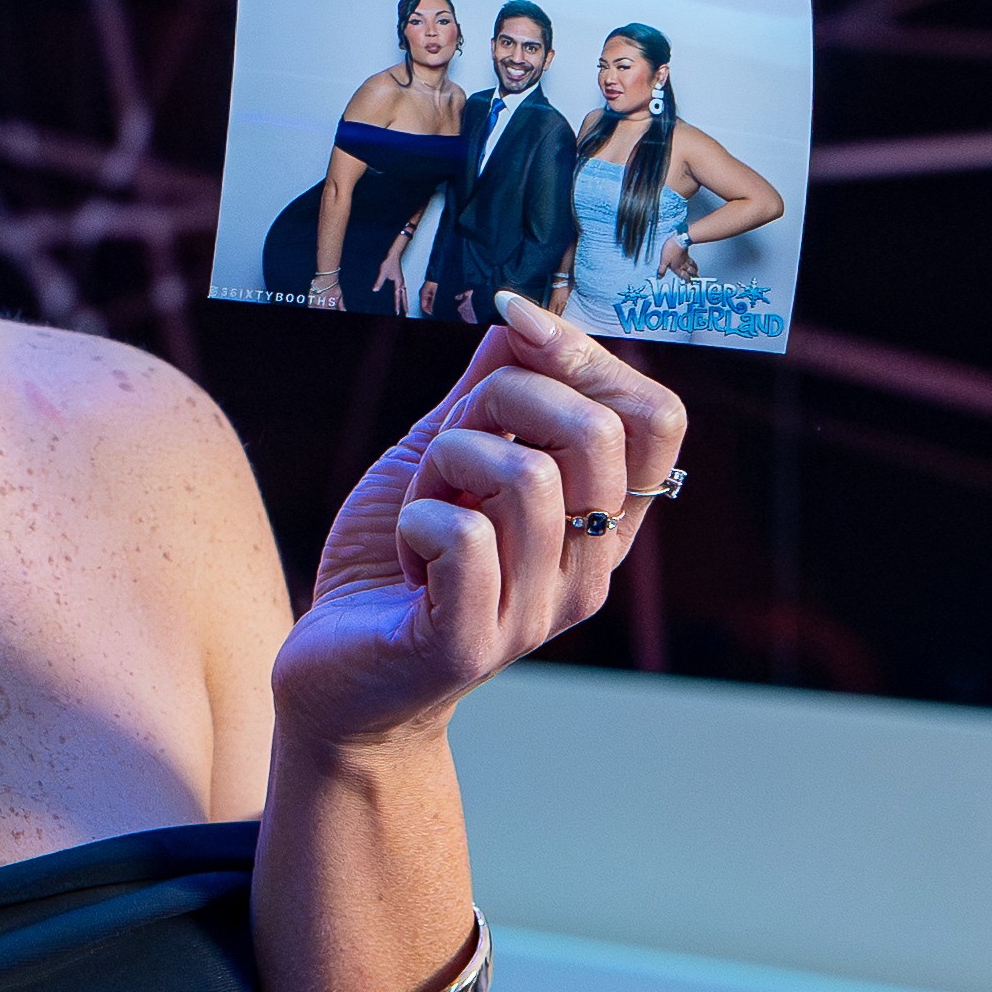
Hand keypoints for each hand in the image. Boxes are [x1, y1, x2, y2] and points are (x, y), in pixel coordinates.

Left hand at [270, 294, 690, 752]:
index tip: (517, 326)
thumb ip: (486, 396)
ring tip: (423, 505)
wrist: (335, 674)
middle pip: (599, 435)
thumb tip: (527, 318)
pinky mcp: (473, 644)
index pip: (656, 420)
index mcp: (598, 522)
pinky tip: (406, 553)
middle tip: (451, 442)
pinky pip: (464, 539)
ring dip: (447, 466)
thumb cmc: (393, 562)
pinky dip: (416, 522)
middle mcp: (588, 570)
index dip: (588, 355)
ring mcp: (536, 612)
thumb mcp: (440, 459)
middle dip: (506, 399)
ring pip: (525, 478)